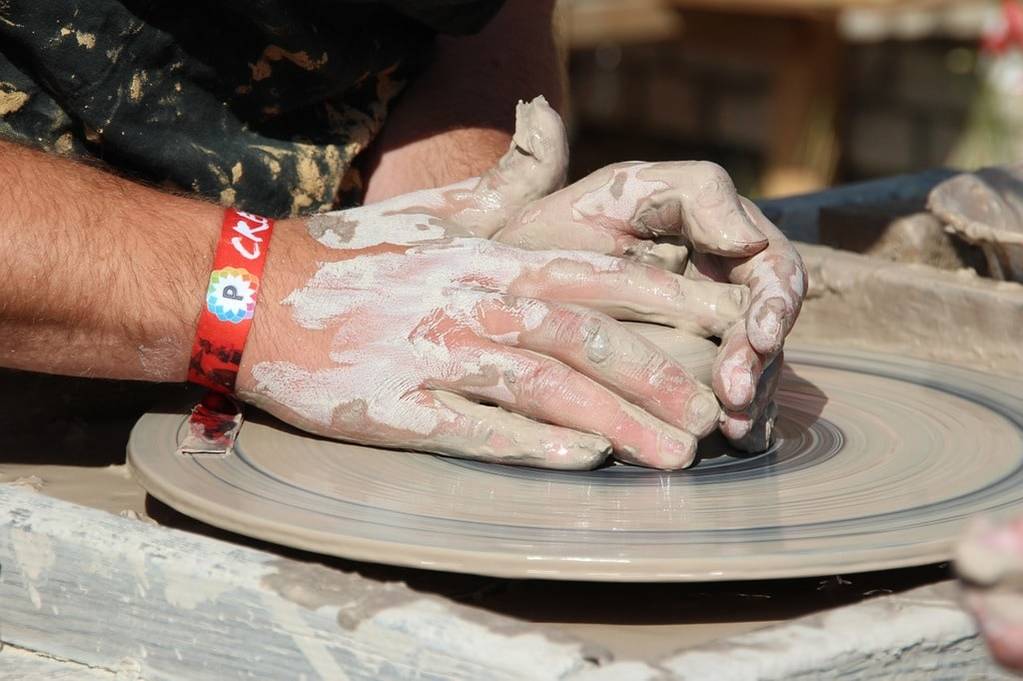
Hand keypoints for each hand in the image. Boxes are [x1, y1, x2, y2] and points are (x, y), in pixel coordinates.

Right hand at [237, 102, 750, 469]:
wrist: (255, 292)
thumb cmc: (355, 254)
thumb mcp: (436, 207)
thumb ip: (506, 173)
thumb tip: (547, 112)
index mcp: (492, 256)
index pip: (602, 275)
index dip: (673, 300)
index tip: (729, 324)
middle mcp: (474, 301)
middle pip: (586, 339)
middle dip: (660, 376)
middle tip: (717, 413)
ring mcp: (436, 354)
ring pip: (544, 388)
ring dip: (615, 423)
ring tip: (672, 455)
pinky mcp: (398, 406)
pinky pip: (476, 430)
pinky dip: (533, 447)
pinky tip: (584, 463)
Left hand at [495, 154, 805, 451]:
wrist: (497, 283)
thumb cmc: (561, 228)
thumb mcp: (621, 193)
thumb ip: (695, 195)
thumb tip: (751, 240)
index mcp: (721, 240)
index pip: (773, 269)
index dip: (775, 303)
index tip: (756, 336)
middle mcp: (723, 292)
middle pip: (767, 329)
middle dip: (760, 362)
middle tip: (736, 394)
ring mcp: (705, 338)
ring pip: (754, 370)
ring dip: (753, 400)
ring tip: (731, 429)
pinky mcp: (683, 379)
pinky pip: (722, 401)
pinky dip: (739, 421)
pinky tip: (734, 442)